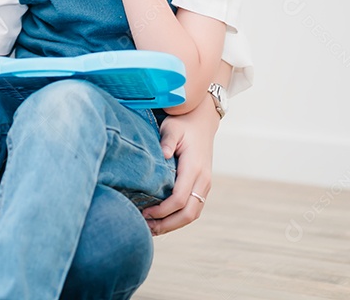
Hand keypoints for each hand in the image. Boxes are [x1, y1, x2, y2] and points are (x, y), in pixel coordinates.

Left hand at [141, 97, 218, 234]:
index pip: (179, 198)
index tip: (144, 212)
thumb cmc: (182, 124)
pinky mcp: (202, 186)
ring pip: (193, 214)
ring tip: (152, 228)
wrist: (201, 121)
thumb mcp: (172, 128)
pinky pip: (194, 208)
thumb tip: (163, 155)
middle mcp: (203, 180)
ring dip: (173, 225)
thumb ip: (167, 141)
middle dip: (167, 224)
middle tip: (146, 227)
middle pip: (189, 214)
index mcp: (194, 168)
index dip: (162, 210)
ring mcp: (205, 184)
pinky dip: (179, 218)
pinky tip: (163, 220)